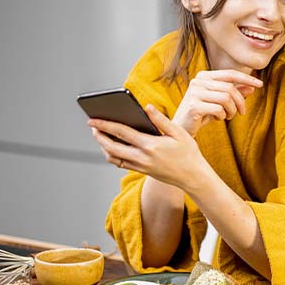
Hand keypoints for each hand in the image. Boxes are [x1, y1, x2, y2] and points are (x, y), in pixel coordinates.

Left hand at [89, 104, 206, 189]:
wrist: (193, 177)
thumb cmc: (188, 153)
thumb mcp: (178, 133)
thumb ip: (161, 120)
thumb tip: (147, 107)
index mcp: (150, 145)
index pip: (121, 132)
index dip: (104, 124)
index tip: (92, 119)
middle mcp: (142, 157)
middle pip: (111, 146)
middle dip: (99, 136)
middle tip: (93, 127)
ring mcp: (140, 166)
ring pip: (113, 157)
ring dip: (103, 147)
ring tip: (101, 136)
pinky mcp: (142, 171)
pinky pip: (120, 164)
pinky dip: (112, 155)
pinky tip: (112, 147)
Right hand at [173, 70, 262, 134]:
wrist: (182, 128)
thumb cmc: (202, 113)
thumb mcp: (220, 102)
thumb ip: (234, 93)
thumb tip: (253, 87)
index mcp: (204, 76)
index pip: (230, 74)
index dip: (246, 78)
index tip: (260, 84)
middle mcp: (198, 81)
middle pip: (230, 88)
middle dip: (240, 102)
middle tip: (242, 112)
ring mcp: (194, 93)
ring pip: (226, 98)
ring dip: (232, 110)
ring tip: (228, 116)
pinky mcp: (193, 106)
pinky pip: (218, 109)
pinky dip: (222, 115)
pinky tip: (217, 118)